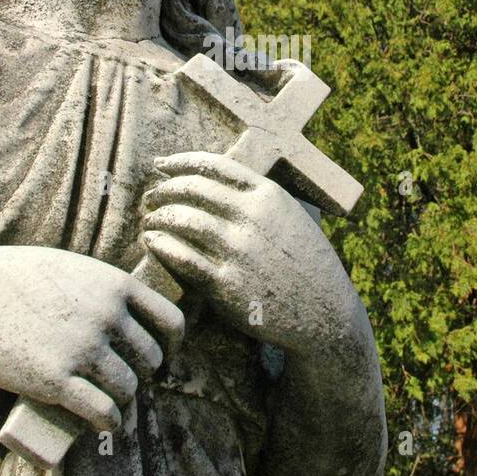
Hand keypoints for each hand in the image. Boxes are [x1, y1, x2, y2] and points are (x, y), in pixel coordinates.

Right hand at [0, 246, 183, 431]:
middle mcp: (106, 314)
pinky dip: (110, 422)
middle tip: (127, 382)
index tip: (164, 357)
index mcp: (113, 284)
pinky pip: (102, 409)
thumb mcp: (68, 267)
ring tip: (113, 404)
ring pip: (128, 387)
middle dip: (144, 374)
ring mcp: (82, 347)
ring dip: (125, 401)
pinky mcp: (56, 379)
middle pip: (150, 358)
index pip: (170, 321)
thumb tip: (119, 304)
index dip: (172, 345)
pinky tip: (108, 425)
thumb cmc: (10, 278)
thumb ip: (97, 284)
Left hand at [140, 152, 356, 353]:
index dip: (180, 162)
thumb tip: (219, 180)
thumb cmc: (306, 263)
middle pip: (192, 189)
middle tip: (150, 198)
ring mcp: (239, 251)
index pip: (213, 165)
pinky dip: (162, 246)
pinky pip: (182, 258)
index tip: (160, 165)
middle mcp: (252, 217)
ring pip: (182, 219)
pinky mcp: (227, 285)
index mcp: (268, 195)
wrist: (326, 313)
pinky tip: (153, 243)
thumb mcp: (293, 216)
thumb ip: (260, 198)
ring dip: (159, 217)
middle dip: (164, 190)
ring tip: (150, 222)